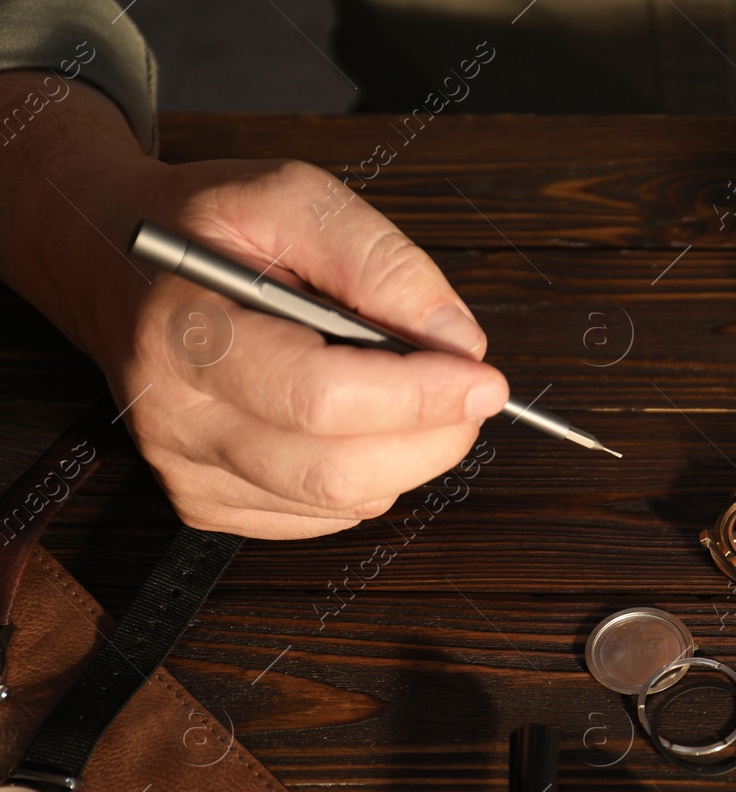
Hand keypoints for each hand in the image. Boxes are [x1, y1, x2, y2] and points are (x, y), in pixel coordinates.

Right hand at [0, 77, 506, 538]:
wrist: (113, 261)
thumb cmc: (204, 225)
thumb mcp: (289, 196)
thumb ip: (378, 259)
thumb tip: (455, 338)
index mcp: (186, 335)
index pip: (320, 398)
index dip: (417, 396)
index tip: (484, 379)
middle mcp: (178, 418)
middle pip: (337, 470)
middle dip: (432, 436)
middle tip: (471, 391)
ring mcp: (188, 472)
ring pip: (341, 501)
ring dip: (408, 455)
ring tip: (414, 393)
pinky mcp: (208, 504)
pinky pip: (324, 515)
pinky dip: (369, 476)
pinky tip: (359, 423)